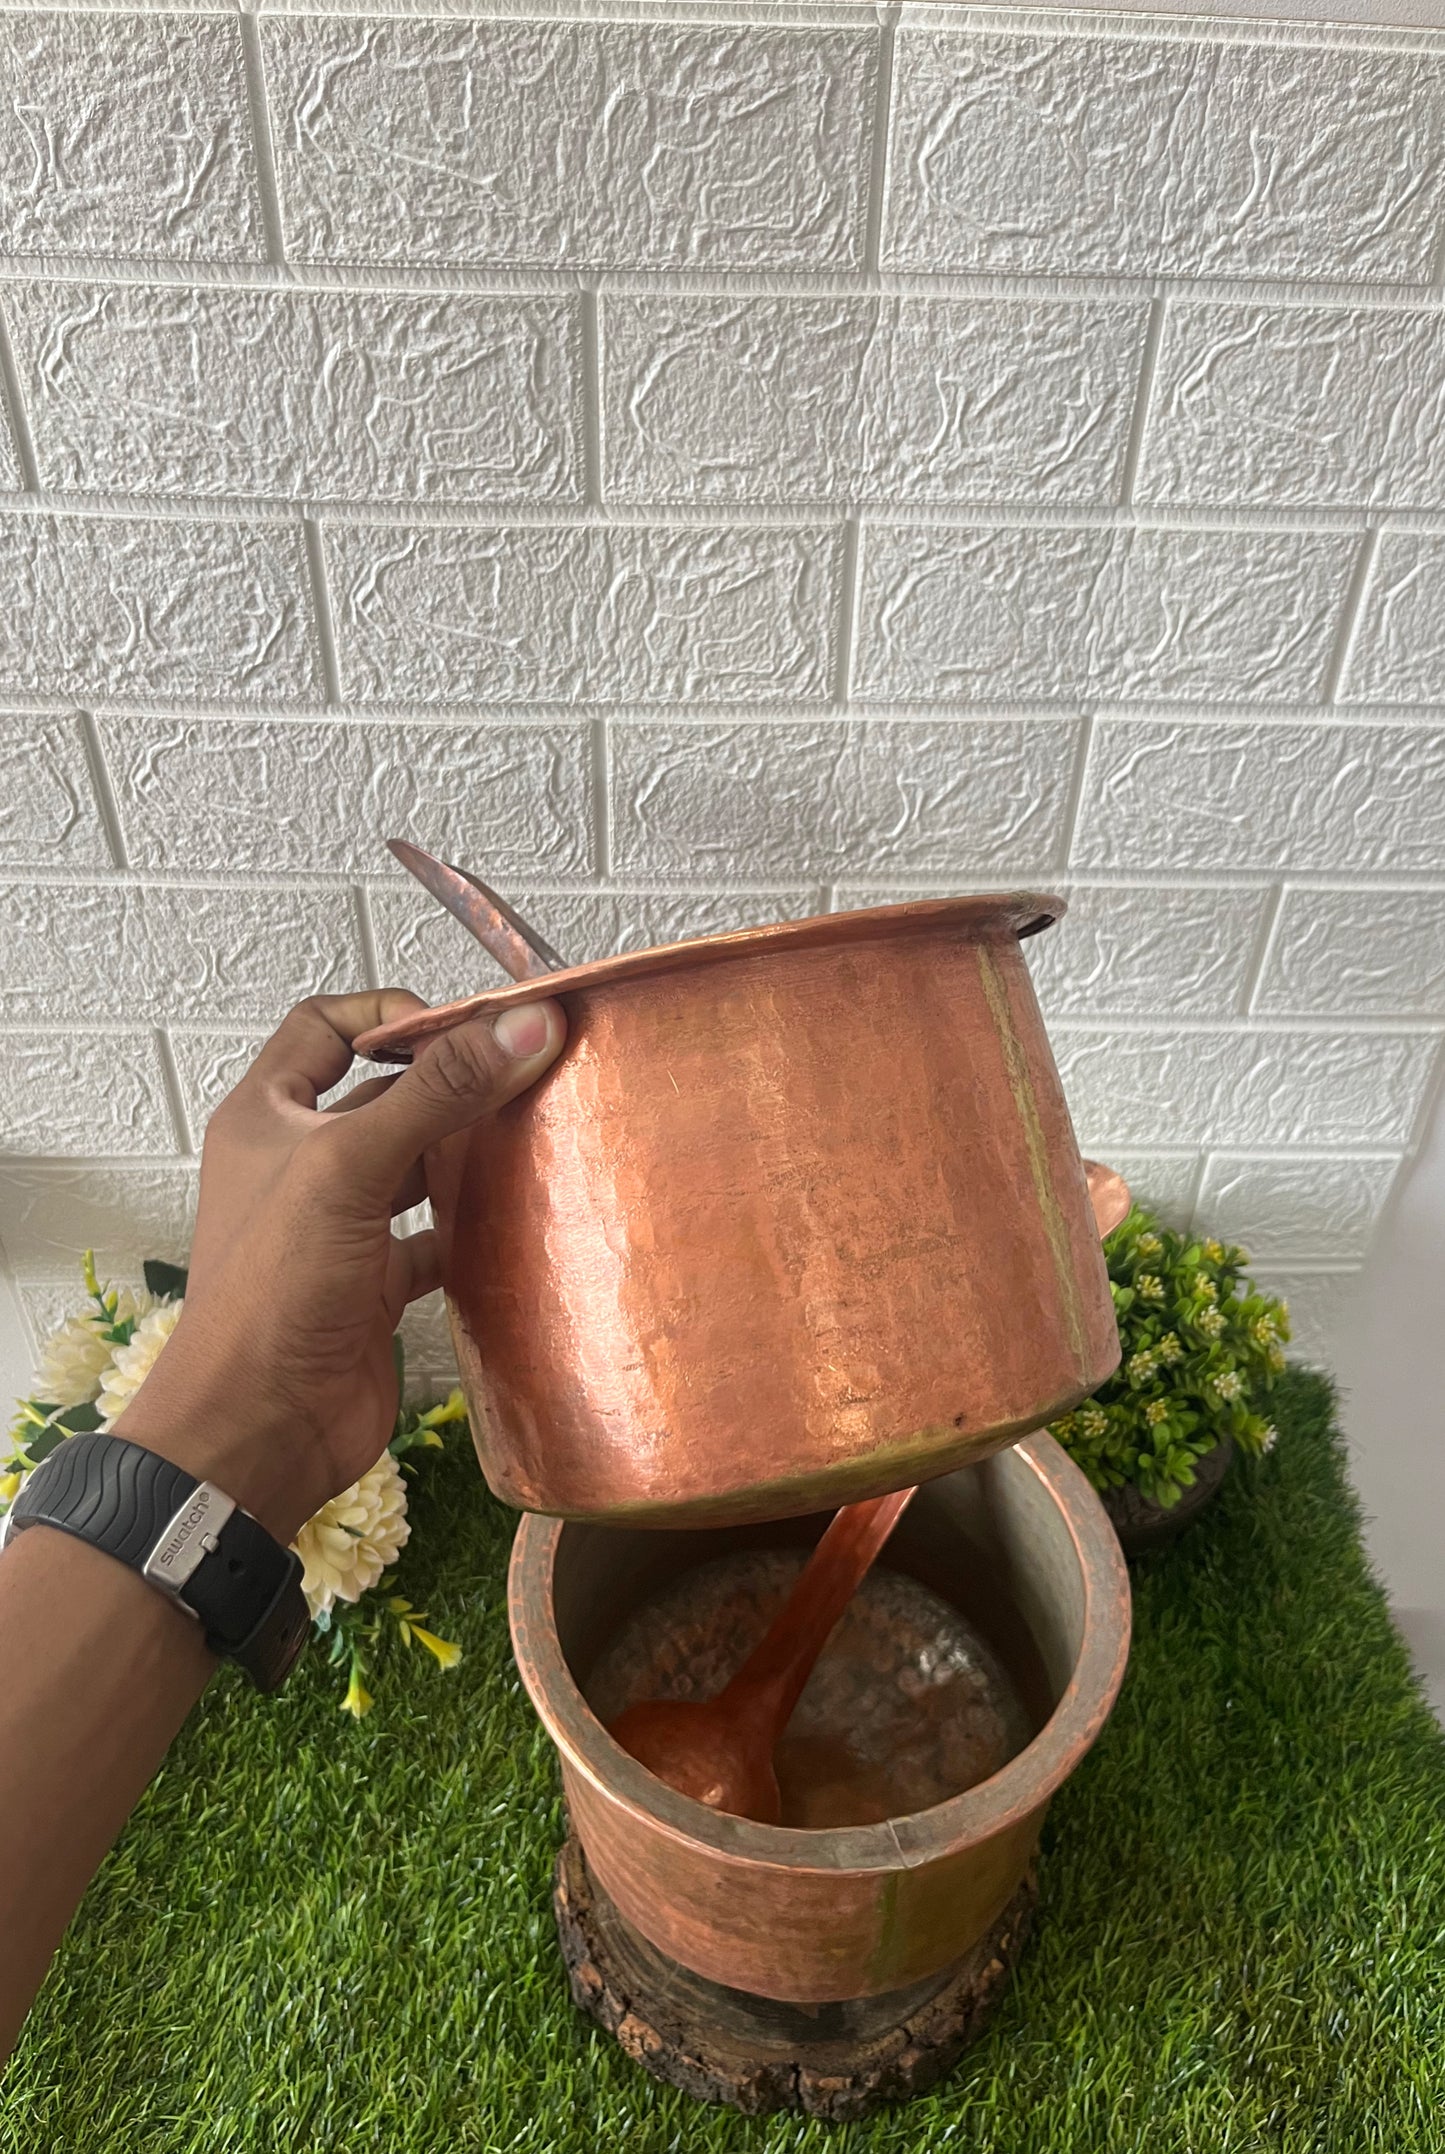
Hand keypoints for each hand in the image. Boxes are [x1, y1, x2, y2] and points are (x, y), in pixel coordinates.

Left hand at [112, 990, 564, 1541]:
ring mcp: (338, 1225)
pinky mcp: (373, 1283)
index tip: (465, 1028)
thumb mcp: (350, 1168)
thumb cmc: (276, 1290)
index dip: (390, 1016)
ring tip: (534, 1134)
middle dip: (449, 1081)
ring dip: (466, 1150)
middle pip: (382, 1093)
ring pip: (413, 1165)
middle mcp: (301, 1163)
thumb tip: (526, 1024)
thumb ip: (438, 1093)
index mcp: (268, 1116)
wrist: (258, 1429)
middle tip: (525, 1075)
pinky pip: (432, 1237)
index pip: (325, 1027)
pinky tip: (518, 1218)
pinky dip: (472, 1225)